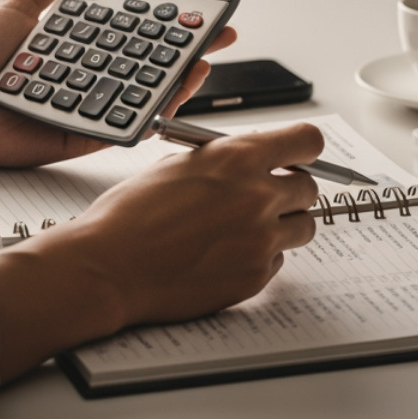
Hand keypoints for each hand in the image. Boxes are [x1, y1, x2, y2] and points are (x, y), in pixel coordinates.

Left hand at [0, 0, 237, 168]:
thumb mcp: (18, 6)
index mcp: (85, 44)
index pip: (137, 27)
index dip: (169, 15)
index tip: (198, 1)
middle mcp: (96, 72)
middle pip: (154, 58)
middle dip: (192, 44)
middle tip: (220, 31)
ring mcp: (96, 102)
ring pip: (149, 91)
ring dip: (183, 76)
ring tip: (203, 59)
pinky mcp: (90, 133)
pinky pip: (128, 123)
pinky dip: (154, 111)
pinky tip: (171, 95)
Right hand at [0, 122, 323, 379]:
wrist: (108, 267)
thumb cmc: (130, 215)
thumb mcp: (178, 165)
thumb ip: (224, 160)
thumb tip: (252, 161)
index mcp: (238, 158)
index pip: (307, 141)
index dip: (303, 149)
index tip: (298, 157)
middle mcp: (257, 197)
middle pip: (309, 189)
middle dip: (290, 191)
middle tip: (263, 198)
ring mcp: (260, 240)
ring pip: (303, 228)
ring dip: (282, 226)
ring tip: (244, 229)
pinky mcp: (254, 277)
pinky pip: (277, 262)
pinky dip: (259, 258)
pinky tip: (223, 256)